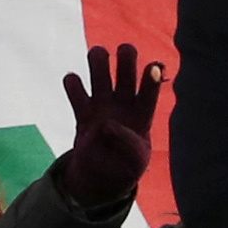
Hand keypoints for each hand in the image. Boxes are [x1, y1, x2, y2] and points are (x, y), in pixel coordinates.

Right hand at [49, 43, 164, 210]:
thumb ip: (126, 143)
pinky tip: (73, 82)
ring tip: (98, 56)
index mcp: (142, 114)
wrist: (102, 177)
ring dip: (99, 61)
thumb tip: (105, 125)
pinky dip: (73, 83)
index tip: (154, 65)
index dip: (152, 79)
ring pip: (100, 73)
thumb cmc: (126, 166)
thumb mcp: (135, 162)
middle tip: (124, 50)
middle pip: (126, 72)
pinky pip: (75, 92)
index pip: (149, 92)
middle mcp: (122, 103)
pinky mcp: (83, 113)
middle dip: (126, 58)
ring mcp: (101, 105)